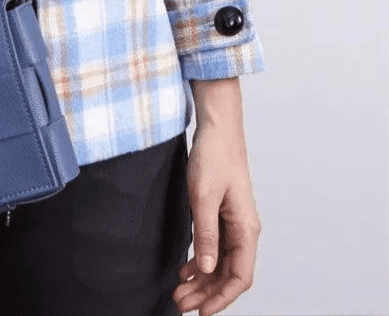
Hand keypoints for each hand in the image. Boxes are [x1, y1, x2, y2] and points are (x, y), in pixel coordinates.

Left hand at [171, 120, 261, 315]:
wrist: (217, 128)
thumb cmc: (213, 157)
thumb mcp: (203, 196)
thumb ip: (206, 234)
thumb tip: (206, 270)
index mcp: (246, 229)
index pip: (240, 277)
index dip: (222, 298)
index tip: (201, 312)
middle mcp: (243, 230)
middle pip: (228, 274)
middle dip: (206, 294)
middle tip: (180, 305)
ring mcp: (233, 224)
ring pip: (219, 264)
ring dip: (201, 281)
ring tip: (178, 293)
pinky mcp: (221, 215)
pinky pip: (214, 248)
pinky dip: (200, 262)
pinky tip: (184, 270)